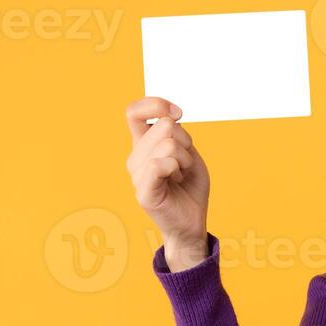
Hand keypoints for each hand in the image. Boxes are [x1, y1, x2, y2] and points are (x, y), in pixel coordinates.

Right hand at [124, 96, 210, 251]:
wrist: (192, 221)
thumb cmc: (189, 186)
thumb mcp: (187, 151)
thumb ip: (175, 132)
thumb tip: (168, 118)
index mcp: (142, 145)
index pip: (133, 111)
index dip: (156, 104)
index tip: (177, 114)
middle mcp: (135, 157)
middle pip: (164, 126)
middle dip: (186, 142)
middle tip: (183, 164)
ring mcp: (137, 175)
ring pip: (169, 145)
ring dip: (185, 160)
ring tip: (179, 176)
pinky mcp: (144, 192)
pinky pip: (159, 165)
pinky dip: (176, 169)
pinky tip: (175, 181)